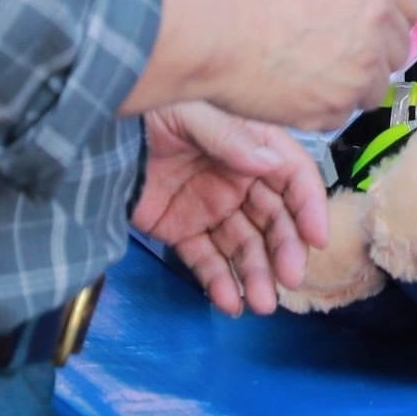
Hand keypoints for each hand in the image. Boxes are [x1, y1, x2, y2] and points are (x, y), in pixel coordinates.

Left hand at [135, 101, 330, 315]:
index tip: (317, 238)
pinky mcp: (182, 230)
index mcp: (250, 144)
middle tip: (290, 278)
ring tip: (262, 303)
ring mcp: (211, 207)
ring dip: (257, 274)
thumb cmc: (152, 112)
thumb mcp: (192, 113)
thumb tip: (269, 162)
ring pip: (244, 245)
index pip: (292, 175)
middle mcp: (238, 178)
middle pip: (273, 218)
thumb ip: (230, 138)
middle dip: (285, 249)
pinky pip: (206, 259)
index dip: (309, 205)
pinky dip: (218, 282)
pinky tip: (228, 301)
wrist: (99, 136)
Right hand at [151, 0, 416, 131]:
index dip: (391, 10)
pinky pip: (342, 113)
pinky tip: (291, 89)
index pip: (416, 1)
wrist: (207, 25)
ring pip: (375, 86)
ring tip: (307, 71)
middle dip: (372, 49)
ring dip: (351, 83)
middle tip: (331, 47)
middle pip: (398, 47)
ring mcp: (360, 69)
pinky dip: (321, 107)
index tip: (373, 17)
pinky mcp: (335, 108)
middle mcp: (378, 21)